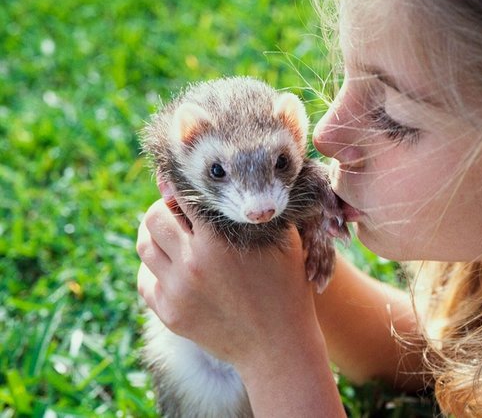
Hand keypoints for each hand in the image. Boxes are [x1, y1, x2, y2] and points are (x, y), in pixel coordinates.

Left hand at [136, 189, 321, 368]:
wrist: (278, 345)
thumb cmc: (286, 287)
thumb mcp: (283, 240)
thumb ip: (256, 211)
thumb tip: (236, 184)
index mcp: (219, 240)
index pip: (184, 196)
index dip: (182, 186)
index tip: (184, 184)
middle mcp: (192, 263)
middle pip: (154, 217)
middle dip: (165, 208)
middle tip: (177, 211)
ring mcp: (177, 291)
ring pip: (145, 246)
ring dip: (155, 235)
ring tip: (171, 235)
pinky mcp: (170, 314)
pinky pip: (145, 280)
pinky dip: (154, 268)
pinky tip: (171, 265)